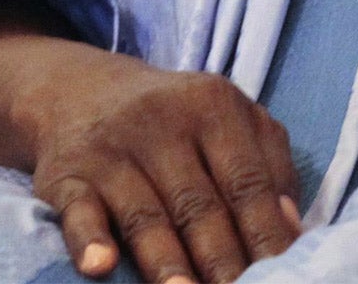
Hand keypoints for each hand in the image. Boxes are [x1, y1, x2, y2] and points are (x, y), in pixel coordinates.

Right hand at [17, 43, 302, 282]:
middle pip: (199, 205)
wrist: (85, 91)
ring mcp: (112, 148)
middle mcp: (163, 122)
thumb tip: (291, 227)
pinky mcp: (66, 174)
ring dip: (166, 262)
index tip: (283, 274)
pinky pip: (79, 211)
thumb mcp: (232, 120)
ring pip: (145, 215)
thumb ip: (269, 166)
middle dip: (222, 259)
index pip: (247, 181)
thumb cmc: (178, 119)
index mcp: (215, 106)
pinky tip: (101, 267)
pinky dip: (90, 240)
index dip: (265, 234)